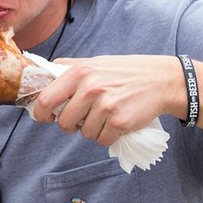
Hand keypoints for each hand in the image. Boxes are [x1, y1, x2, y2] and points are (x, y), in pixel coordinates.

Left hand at [31, 54, 183, 145]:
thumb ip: (69, 68)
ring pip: (84, 134)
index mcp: (79, 72)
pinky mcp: (119, 121)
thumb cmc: (125, 72)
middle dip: (72, 125)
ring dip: (93, 130)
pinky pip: (102, 140)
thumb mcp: (95, 62)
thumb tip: (42, 75)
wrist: (161, 80)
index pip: (45, 100)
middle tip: (85, 117)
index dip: (41, 113)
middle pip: (64, 123)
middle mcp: (90, 88)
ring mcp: (105, 106)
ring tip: (107, 115)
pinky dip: (108, 136)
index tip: (47, 117)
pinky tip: (117, 122)